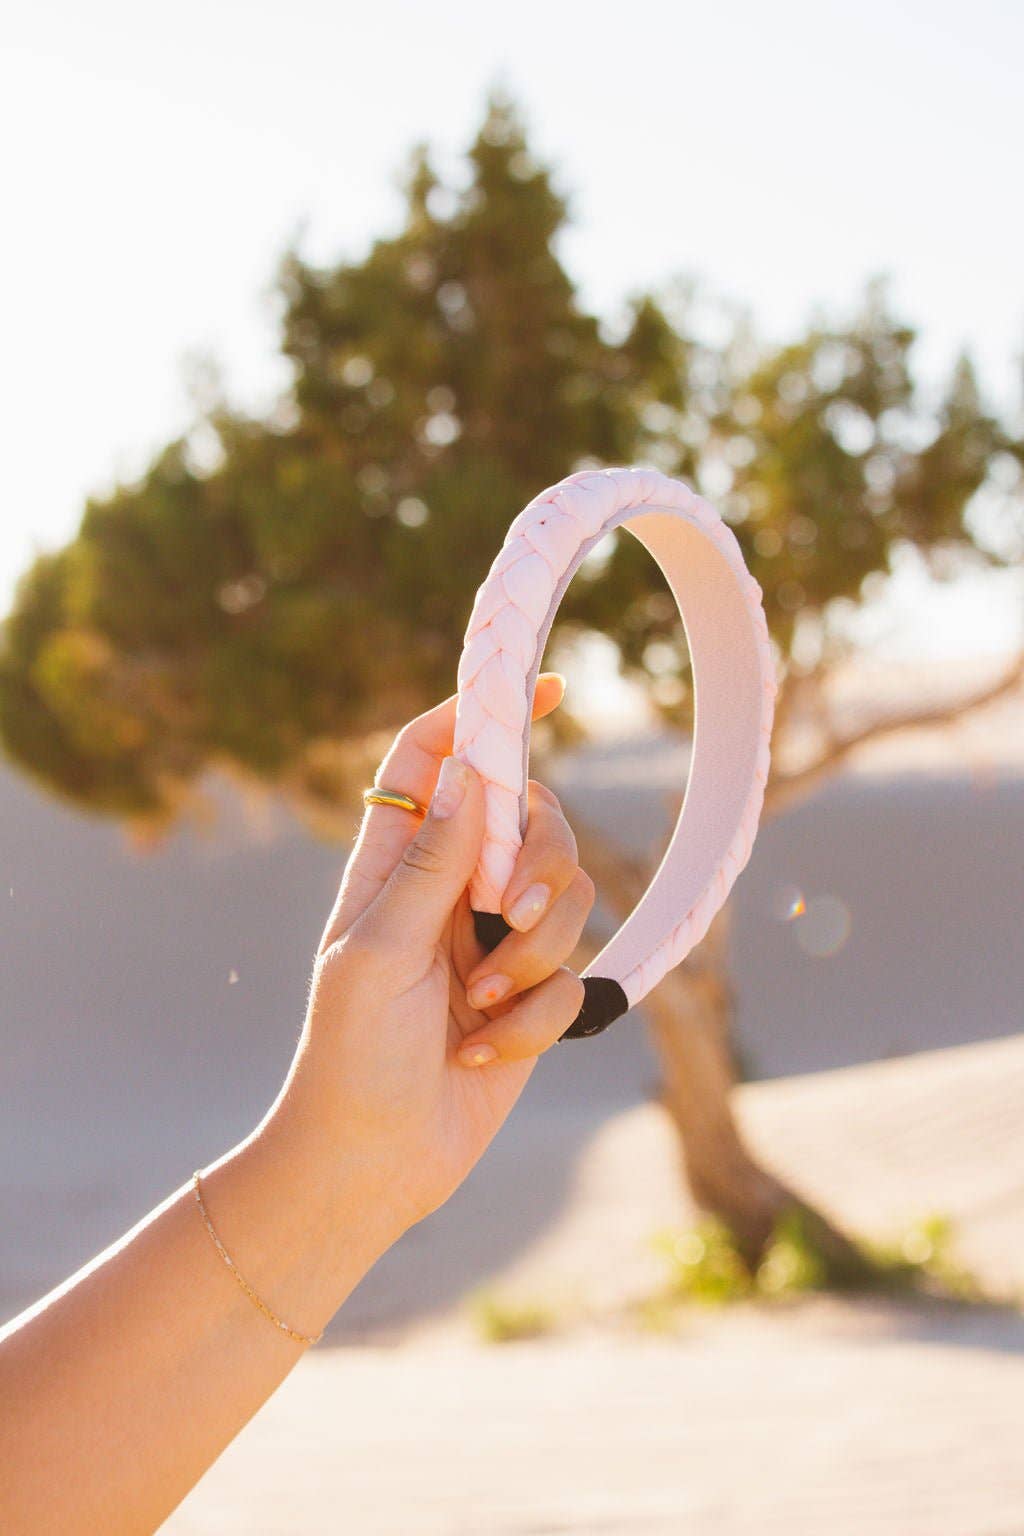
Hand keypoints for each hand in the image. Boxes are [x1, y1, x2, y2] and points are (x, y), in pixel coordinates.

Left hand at [275, 672, 594, 1245]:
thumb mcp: (378, 951)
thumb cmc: (348, 1056)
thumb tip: (470, 771)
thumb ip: (431, 863)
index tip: (544, 688)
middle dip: (536, 860)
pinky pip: (575, 976)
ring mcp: (495, 941)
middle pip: (531, 816)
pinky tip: (482, 1054)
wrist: (373, 1163)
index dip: (481, 714)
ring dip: (533, 954)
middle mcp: (450, 889)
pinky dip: (535, 1017)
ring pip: (569, 895)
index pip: (436, 759)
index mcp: (396, 862)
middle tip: (506, 911)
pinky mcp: (534, 996)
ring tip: (479, 1007)